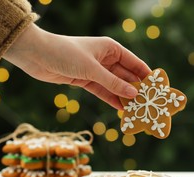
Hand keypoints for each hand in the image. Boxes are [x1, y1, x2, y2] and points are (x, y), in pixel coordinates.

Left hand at [3, 24, 150, 109]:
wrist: (35, 55)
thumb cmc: (65, 53)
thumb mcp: (92, 69)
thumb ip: (113, 83)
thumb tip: (134, 94)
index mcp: (111, 48)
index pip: (135, 63)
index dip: (147, 76)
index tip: (158, 90)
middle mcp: (106, 59)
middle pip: (126, 76)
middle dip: (136, 91)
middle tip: (148, 106)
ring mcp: (96, 70)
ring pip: (115, 86)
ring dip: (124, 98)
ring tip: (137, 111)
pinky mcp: (85, 80)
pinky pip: (103, 91)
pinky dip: (111, 99)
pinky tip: (121, 110)